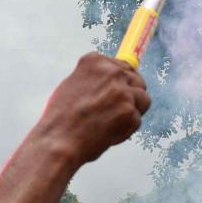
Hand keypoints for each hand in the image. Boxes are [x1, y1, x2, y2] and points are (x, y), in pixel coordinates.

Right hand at [35, 53, 149, 165]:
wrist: (58, 141)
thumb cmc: (61, 119)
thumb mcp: (73, 85)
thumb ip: (95, 80)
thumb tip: (115, 81)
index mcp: (95, 61)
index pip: (122, 66)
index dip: (121, 83)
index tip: (116, 95)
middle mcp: (111, 71)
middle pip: (137, 81)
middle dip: (131, 96)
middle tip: (115, 112)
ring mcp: (122, 91)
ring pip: (143, 100)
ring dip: (132, 113)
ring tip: (110, 123)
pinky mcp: (129, 111)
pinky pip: (137, 120)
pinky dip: (126, 130)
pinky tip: (107, 133)